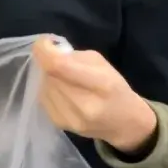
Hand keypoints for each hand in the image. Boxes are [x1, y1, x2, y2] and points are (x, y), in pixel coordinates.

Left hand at [31, 37, 157, 153]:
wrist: (124, 123)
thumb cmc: (114, 88)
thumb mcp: (102, 64)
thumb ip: (75, 56)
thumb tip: (48, 52)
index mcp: (101, 83)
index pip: (58, 65)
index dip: (44, 50)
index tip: (45, 43)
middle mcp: (84, 104)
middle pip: (50, 75)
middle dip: (50, 64)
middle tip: (60, 63)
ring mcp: (70, 118)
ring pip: (44, 86)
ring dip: (50, 78)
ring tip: (65, 80)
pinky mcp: (60, 124)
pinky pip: (43, 99)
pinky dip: (49, 91)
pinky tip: (62, 92)